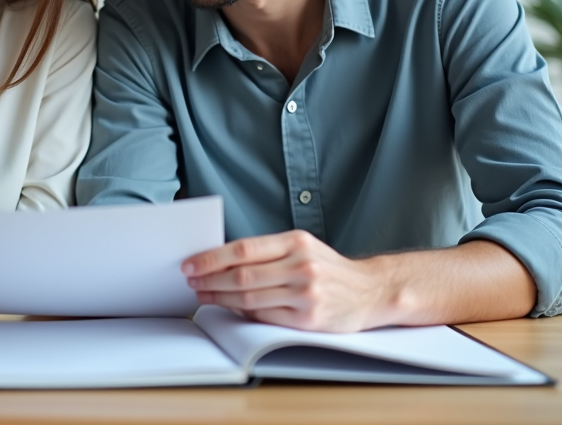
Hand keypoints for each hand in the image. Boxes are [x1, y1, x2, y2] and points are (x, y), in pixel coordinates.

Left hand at [182, 230, 386, 332]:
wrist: (371, 291)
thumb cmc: (329, 268)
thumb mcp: (304, 247)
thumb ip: (269, 252)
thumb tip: (222, 260)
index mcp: (296, 242)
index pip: (244, 249)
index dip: (212, 258)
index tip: (191, 263)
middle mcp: (301, 266)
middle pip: (242, 275)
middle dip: (210, 279)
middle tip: (190, 280)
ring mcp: (306, 293)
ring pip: (250, 297)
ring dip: (220, 297)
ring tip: (202, 295)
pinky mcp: (309, 319)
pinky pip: (265, 316)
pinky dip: (242, 312)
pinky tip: (229, 308)